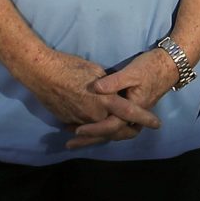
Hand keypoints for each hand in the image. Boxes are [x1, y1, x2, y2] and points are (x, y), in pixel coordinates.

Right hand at [14, 49, 159, 147]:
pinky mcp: (67, 120)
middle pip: (115, 129)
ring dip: (109, 132)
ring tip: (119, 133)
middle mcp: (94, 114)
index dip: (145, 118)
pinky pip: (83, 127)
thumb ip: (109, 85)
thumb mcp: (96, 71)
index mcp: (105, 101)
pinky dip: (90, 129)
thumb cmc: (70, 67)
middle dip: (128, 131)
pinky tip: (93, 128)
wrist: (41, 73)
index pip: (130, 112)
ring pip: (98, 130)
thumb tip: (114, 91)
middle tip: (138, 131)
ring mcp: (80, 120)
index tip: (157, 124)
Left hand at [76, 49, 180, 146]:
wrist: (170, 64)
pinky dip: (102, 128)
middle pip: (110, 134)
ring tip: (76, 138)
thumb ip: (114, 81)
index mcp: (133, 108)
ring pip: (112, 131)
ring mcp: (132, 114)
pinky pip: (114, 124)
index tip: (77, 130)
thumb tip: (95, 87)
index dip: (94, 129)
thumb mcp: (132, 72)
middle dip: (90, 139)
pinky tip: (89, 126)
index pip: (112, 125)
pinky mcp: (130, 110)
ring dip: (95, 136)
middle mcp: (133, 116)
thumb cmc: (151, 67)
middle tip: (71, 144)